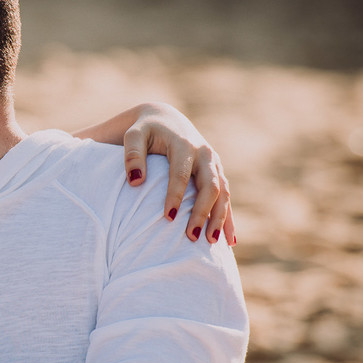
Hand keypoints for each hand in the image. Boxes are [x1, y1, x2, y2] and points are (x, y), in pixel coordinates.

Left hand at [122, 102, 235, 244]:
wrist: (165, 120)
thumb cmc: (145, 131)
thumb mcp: (133, 136)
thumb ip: (132, 155)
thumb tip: (135, 182)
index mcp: (184, 144)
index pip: (181, 174)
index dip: (176, 195)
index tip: (168, 217)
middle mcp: (204, 154)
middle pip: (210, 186)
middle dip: (203, 212)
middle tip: (193, 237)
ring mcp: (214, 164)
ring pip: (223, 193)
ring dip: (220, 218)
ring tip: (212, 243)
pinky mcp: (217, 173)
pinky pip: (226, 197)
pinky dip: (228, 217)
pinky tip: (230, 240)